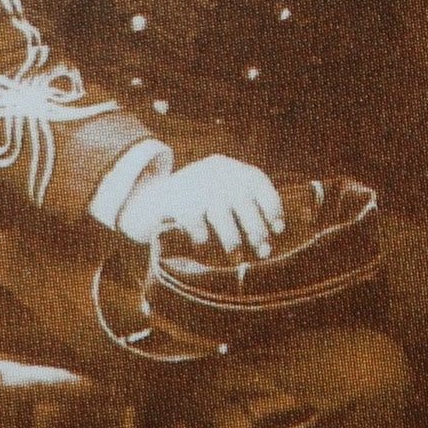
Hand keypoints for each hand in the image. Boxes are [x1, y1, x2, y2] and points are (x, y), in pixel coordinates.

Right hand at [135, 154, 286, 258]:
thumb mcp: (221, 194)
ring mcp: (196, 186)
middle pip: (244, 202)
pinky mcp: (176, 201)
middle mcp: (217, 174)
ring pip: (222, 217)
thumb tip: (269, 237)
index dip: (272, 208)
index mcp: (232, 170)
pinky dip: (202, 239)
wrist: (149, 198)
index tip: (278, 230)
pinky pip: (196, 224)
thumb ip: (242, 207)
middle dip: (256, 230)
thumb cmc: (197, 203)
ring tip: (236, 257)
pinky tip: (203, 246)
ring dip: (232, 240)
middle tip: (263, 252)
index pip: (260, 185)